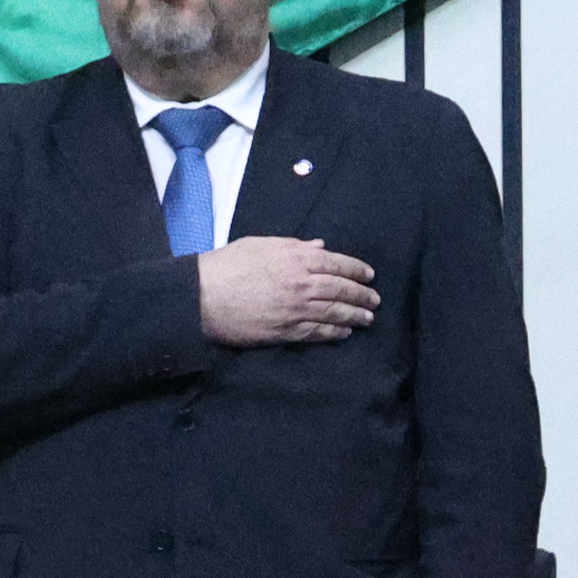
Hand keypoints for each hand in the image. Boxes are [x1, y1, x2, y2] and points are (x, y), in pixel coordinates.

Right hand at [194, 236, 382, 346]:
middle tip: (375, 300)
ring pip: (334, 313)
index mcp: (296, 258)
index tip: (369, 275)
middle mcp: (301, 284)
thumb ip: (294, 246)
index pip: (337, 263)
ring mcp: (295, 310)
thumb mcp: (261, 245)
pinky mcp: (284, 331)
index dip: (356, 270)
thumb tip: (320, 246)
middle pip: (341, 289)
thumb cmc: (227, 265)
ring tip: (368, 318)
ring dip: (354, 316)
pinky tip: (344, 333)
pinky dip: (334, 333)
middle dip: (361, 295)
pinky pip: (317, 333)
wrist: (201, 297)